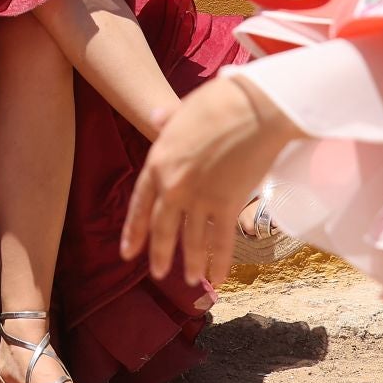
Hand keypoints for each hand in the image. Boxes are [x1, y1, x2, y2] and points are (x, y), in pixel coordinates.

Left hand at [121, 78, 302, 285]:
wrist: (255, 108)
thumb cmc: (220, 102)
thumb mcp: (183, 110)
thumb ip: (166, 120)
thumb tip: (153, 115)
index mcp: (158, 162)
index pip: (140, 204)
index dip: (134, 231)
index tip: (128, 251)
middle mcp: (174, 185)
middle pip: (162, 227)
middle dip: (160, 254)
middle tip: (157, 274)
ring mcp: (200, 197)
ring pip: (191, 239)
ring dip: (190, 263)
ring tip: (190, 280)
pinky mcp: (228, 204)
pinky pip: (221, 241)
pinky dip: (219, 262)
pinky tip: (217, 279)